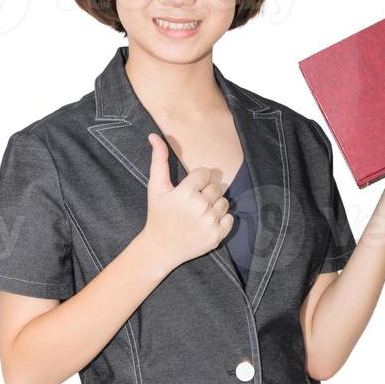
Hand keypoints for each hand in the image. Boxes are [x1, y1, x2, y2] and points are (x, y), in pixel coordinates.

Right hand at [140, 132, 233, 270]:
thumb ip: (158, 160)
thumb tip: (154, 135)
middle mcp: (199, 207)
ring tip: (199, 212)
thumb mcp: (156, 187)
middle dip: (206, 192)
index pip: (205, 173)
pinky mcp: (217, 236)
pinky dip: (222, 220)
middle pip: (216, 187)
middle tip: (193, 203)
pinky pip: (230, 219)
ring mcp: (209, 223)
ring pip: (224, 202)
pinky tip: (206, 223)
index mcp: (185, 193)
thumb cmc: (158, 215)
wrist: (161, 248)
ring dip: (215, 205)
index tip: (189, 189)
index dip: (197, 180)